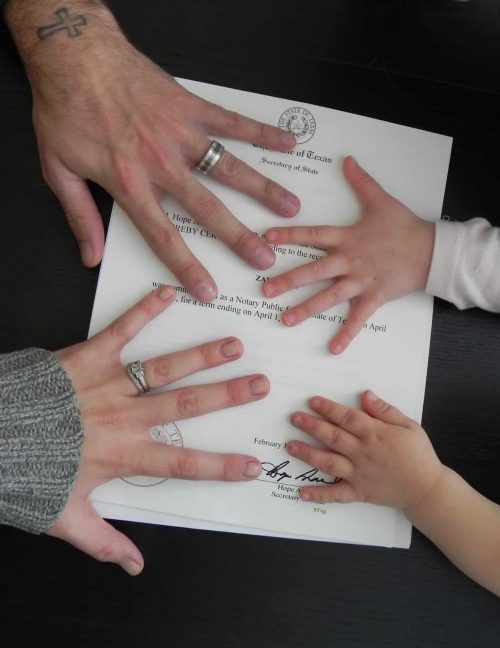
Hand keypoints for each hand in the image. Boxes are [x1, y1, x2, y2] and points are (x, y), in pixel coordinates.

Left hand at [8, 2, 299, 299]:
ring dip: (263, 190)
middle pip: (209, 209)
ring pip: (230, 168)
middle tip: (266, 256)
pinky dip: (261, 132)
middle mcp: (162, 164)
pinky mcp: (191, 107)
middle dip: (240, 237)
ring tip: (289, 208)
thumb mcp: (57, 169)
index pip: (164, 237)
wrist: (73, 53)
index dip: (188, 268)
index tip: (209, 290)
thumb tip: (90, 256)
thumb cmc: (65, 110)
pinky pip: (232, 122)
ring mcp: (181, 135)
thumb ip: (79, 216)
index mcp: (130, 184)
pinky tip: (286, 143)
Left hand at [46, 286, 268, 574]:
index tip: (253, 465)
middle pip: (187, 406)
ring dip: (201, 356)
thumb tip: (135, 568)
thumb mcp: (66, 517)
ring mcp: (110, 385)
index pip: (184, 464)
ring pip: (165, 369)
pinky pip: (122, 332)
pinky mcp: (90, 358)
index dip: (221, 467)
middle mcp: (125, 418)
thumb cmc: (30, 473)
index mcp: (125, 455)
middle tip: (260, 384)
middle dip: (227, 396)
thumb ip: (105, 542)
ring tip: (233, 345)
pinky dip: (144, 313)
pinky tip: (168, 294)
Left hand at [263, 156, 434, 352]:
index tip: (266, 237)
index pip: (313, 235)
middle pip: (314, 270)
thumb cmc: (403, 226)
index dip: (290, 235)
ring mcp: (361, 281)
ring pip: (330, 296)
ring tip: (285, 320)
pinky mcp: (374, 297)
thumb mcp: (380, 200)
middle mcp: (349, 260)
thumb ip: (360, 181)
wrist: (430, 249)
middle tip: (265, 290)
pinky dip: (347, 334)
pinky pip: (358, 318)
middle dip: (289, 280)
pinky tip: (333, 349)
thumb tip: (346, 159)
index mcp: (347, 237)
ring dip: (307, 308)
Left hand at [287, 390, 442, 508]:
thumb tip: (365, 395)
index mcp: (375, 434)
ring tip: (290, 445)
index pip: (348, 418)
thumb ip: (385, 410)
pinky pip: (336, 495)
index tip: (312, 401)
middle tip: (294, 418)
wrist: (427, 488)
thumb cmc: (418, 454)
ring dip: (308, 454)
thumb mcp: (407, 425)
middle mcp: (363, 453)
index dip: (329, 409)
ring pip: (329, 462)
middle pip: (333, 437)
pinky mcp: (359, 492)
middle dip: (312, 426)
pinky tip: (301, 493)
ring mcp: (359, 474)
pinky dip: (319, 495)